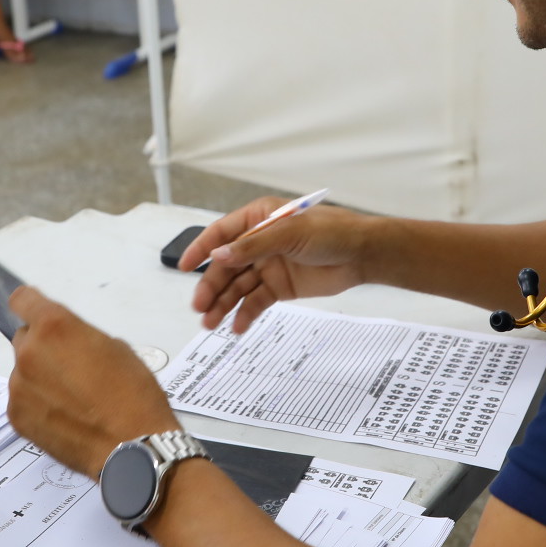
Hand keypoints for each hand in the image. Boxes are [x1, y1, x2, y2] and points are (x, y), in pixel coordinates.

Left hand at [7, 286, 178, 476]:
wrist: (132, 447)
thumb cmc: (133, 395)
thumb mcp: (115, 348)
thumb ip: (80, 338)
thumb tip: (68, 346)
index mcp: (54, 328)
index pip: (22, 300)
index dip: (30, 305)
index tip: (36, 311)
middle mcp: (29, 353)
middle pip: (24, 339)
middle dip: (42, 347)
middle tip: (69, 366)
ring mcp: (19, 388)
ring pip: (24, 372)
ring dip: (40, 378)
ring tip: (73, 399)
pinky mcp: (17, 417)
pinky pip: (23, 400)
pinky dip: (38, 404)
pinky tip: (65, 417)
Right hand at [181, 197, 372, 332]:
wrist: (362, 255)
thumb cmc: (331, 231)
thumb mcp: (289, 233)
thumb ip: (252, 246)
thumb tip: (218, 255)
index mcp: (258, 219)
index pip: (221, 234)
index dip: (200, 249)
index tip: (183, 266)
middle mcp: (258, 243)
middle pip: (226, 267)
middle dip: (211, 287)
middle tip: (200, 306)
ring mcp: (268, 266)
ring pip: (237, 287)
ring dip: (223, 304)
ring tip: (210, 324)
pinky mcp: (279, 287)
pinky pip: (256, 301)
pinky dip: (245, 314)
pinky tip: (237, 327)